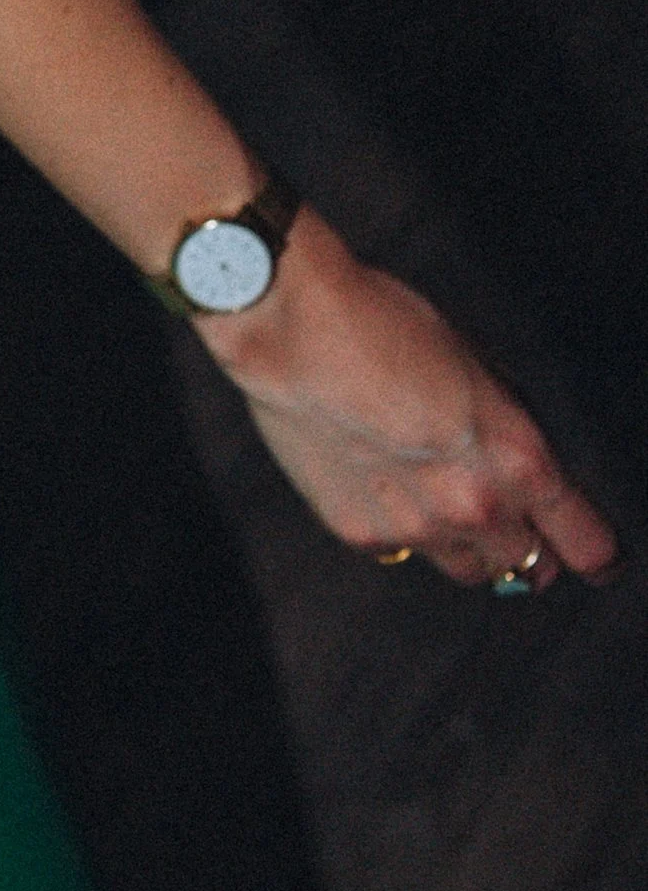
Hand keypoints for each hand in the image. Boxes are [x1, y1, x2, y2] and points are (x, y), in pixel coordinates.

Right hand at [204, 213, 618, 589]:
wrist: (293, 323)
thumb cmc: (383, 320)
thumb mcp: (473, 362)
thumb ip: (505, 423)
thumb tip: (518, 461)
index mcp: (516, 457)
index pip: (582, 540)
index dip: (596, 553)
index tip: (598, 559)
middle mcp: (474, 506)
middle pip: (527, 565)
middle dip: (530, 548)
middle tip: (520, 533)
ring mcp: (416, 528)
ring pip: (469, 570)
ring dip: (473, 549)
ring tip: (452, 511)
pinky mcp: (361, 532)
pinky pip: (402, 549)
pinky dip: (404, 528)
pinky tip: (382, 482)